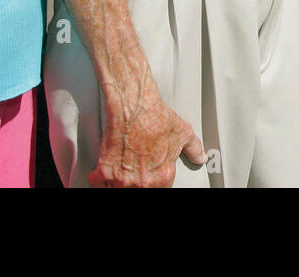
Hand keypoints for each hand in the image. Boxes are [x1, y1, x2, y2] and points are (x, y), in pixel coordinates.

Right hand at [91, 75, 206, 187]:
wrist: (134, 106)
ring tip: (122, 172)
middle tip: (134, 171)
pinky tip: (103, 173)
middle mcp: (143, 181)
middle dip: (136, 184)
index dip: (155, 183)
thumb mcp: (183, 132)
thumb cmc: (155, 117)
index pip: (159, 191)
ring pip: (118, 190)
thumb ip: (194, 149)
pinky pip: (97, 184)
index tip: (150, 177)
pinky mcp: (104, 171)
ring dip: (118, 183)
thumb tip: (200, 157)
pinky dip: (99, 179)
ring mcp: (122, 179)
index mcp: (162, 176)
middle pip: (138, 192)